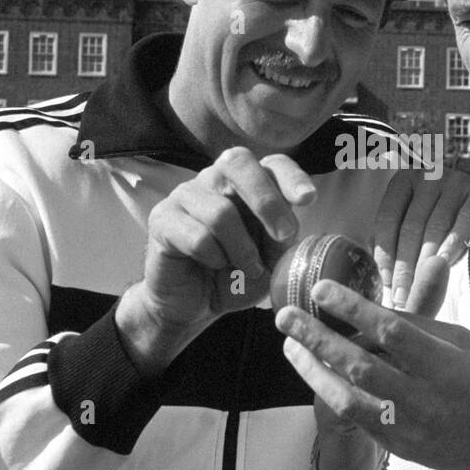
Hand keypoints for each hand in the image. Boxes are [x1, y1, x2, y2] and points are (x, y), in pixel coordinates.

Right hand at [118, 147, 314, 371]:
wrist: (192, 305)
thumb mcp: (270, 261)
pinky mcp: (162, 218)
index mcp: (247, 184)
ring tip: (247, 267)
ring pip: (220, 211)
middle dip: (267, 201)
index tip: (307, 199)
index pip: (271, 163)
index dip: (291, 176)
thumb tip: (292, 227)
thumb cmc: (234, 276)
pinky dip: (214, 257)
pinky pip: (197, 236)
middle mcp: (215, 179)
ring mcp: (185, 194)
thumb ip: (282, 240)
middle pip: (238, 163)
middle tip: (284, 236)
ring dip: (242, 248)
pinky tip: (213, 265)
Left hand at [277, 276, 469, 469]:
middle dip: (317, 339)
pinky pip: (357, 418)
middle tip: (287, 316)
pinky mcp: (399, 448)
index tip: (321, 289)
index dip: (353, 309)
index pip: (391, 332)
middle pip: (360, 366)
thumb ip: (417, 326)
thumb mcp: (462, 341)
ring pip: (348, 398)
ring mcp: (410, 429)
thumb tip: (370, 306)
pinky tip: (316, 372)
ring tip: (291, 345)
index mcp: (447, 366)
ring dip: (313, 370)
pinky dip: (333, 392)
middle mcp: (425, 399)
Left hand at [373, 165, 469, 309]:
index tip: (386, 282)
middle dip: (404, 267)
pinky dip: (453, 243)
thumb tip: (383, 269)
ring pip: (435, 227)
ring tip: (420, 290)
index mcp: (403, 180)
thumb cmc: (438, 195)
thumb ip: (395, 230)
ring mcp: (453, 182)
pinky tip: (444, 265)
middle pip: (410, 228)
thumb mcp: (412, 203)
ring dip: (426, 262)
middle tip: (402, 297)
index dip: (385, 253)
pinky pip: (464, 220)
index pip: (387, 220)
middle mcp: (426, 177)